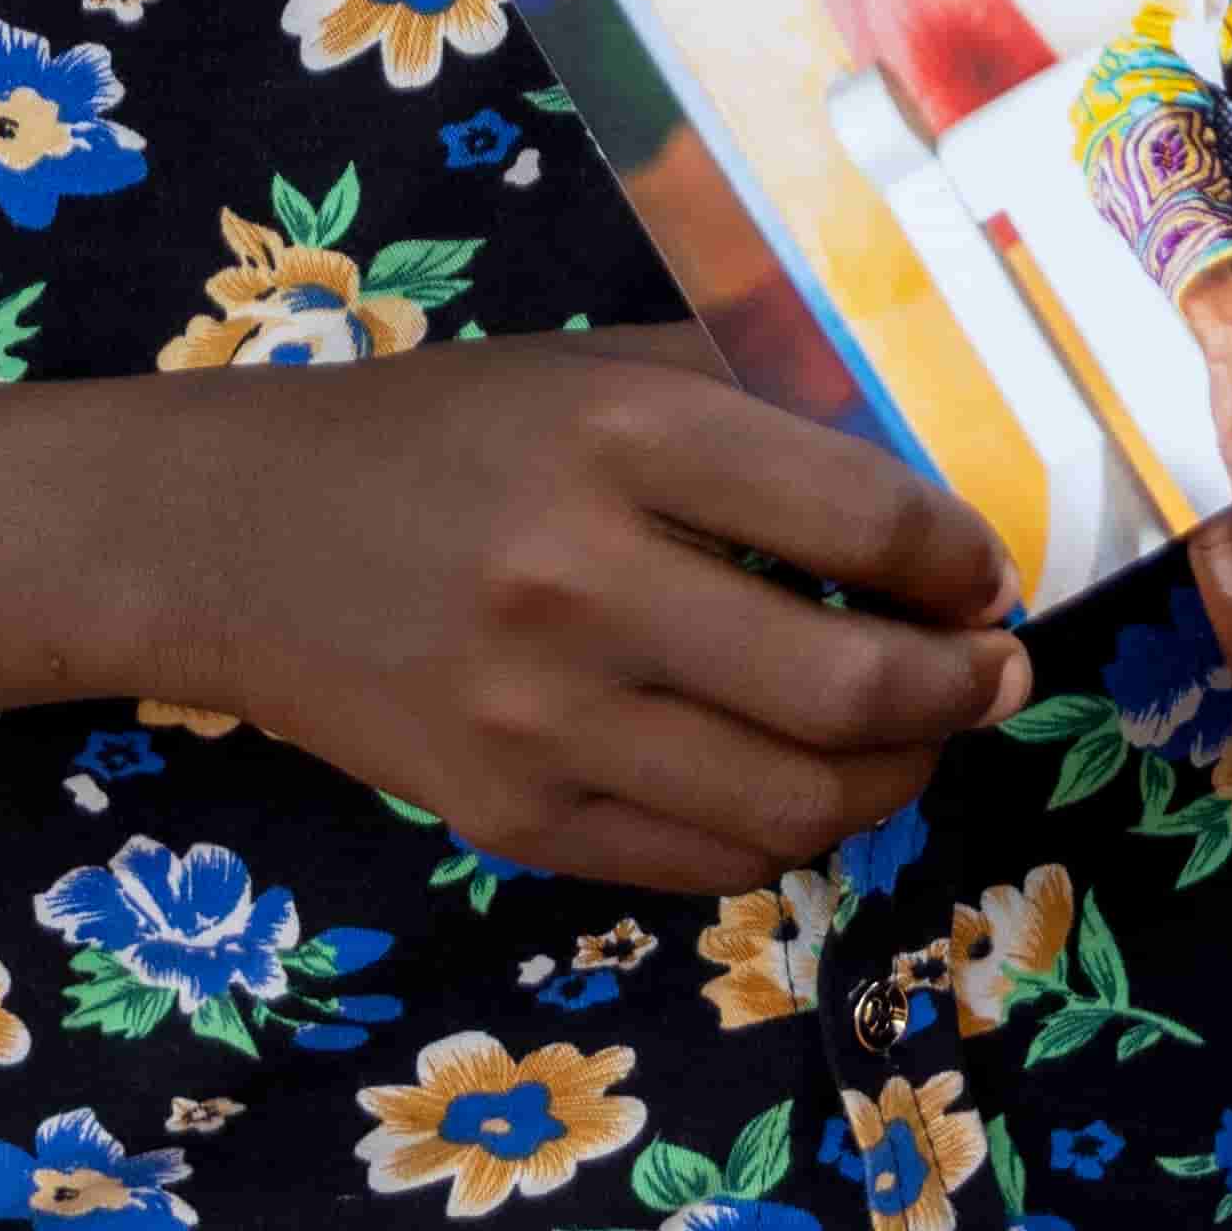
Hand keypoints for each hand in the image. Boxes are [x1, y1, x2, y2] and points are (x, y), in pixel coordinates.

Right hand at [181, 332, 1031, 895]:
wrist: (239, 542)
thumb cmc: (449, 435)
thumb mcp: (600, 369)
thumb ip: (761, 402)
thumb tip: (943, 467)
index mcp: (619, 438)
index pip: (866, 521)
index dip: (964, 562)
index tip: (987, 573)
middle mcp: (579, 584)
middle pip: (851, 687)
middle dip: (964, 691)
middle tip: (992, 673)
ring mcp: (541, 721)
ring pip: (798, 804)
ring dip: (898, 777)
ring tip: (915, 735)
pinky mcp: (511, 820)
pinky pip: (710, 861)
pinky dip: (787, 828)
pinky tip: (799, 775)